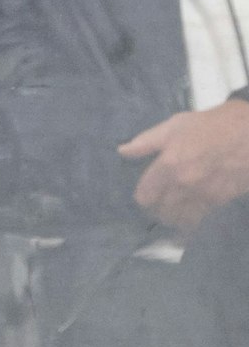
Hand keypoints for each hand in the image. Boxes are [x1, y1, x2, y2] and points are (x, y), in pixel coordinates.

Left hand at [118, 99, 248, 234]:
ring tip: (177, 210)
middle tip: (162, 204)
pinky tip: (194, 214)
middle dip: (159, 209)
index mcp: (169, 165)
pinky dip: (194, 222)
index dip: (144, 196)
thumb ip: (147, 141)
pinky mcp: (223, 201)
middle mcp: (184, 184)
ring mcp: (204, 195)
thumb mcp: (178, 124)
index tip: (148, 193)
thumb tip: (122, 151)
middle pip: (160, 212)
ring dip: (176, 218)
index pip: (144, 197)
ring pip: (180, 221)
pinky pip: (201, 222)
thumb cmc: (217, 124)